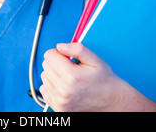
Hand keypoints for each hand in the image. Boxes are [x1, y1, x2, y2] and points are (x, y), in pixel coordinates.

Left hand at [39, 42, 155, 111]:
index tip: (68, 57)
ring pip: (44, 77)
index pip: (49, 55)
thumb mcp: (94, 59)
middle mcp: (63, 90)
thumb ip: (76, 48)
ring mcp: (60, 102)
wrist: (111, 101)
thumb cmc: (104, 80)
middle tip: (70, 67)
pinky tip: (63, 85)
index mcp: (71, 76)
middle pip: (45, 65)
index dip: (59, 53)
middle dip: (56, 62)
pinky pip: (44, 90)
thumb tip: (60, 46)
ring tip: (68, 77)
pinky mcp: (59, 108)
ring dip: (53, 74)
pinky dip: (51, 86)